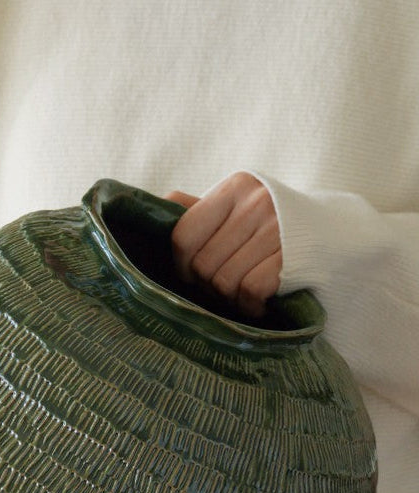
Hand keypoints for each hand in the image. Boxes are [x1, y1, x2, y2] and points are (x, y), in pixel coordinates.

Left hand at [166, 172, 281, 317]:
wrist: (336, 233)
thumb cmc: (270, 224)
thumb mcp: (235, 207)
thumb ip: (197, 210)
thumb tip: (156, 204)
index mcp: (234, 188)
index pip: (183, 235)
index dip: (180, 264)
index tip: (189, 274)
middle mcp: (256, 203)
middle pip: (202, 265)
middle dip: (207, 284)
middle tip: (220, 287)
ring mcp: (277, 229)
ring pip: (224, 281)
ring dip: (229, 298)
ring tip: (240, 293)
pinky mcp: (293, 257)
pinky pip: (250, 291)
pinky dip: (250, 304)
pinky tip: (258, 301)